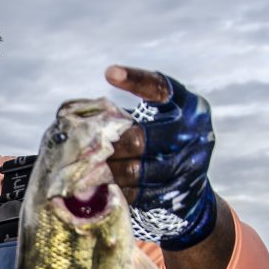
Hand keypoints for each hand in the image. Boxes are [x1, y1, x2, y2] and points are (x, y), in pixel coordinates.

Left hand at [104, 65, 216, 248]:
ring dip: (108, 170)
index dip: (136, 80)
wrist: (189, 195)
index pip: (162, 88)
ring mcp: (187, 166)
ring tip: (90, 169)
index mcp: (190, 107)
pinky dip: (116, 189)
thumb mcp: (156, 124)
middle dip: (110, 145)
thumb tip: (75, 111)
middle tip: (91, 148)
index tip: (109, 73)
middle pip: (140, 137)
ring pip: (136, 170)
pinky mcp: (175, 194)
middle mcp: (193, 134)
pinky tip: (105, 186)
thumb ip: (128, 116)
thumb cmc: (160, 149)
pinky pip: (137, 193)